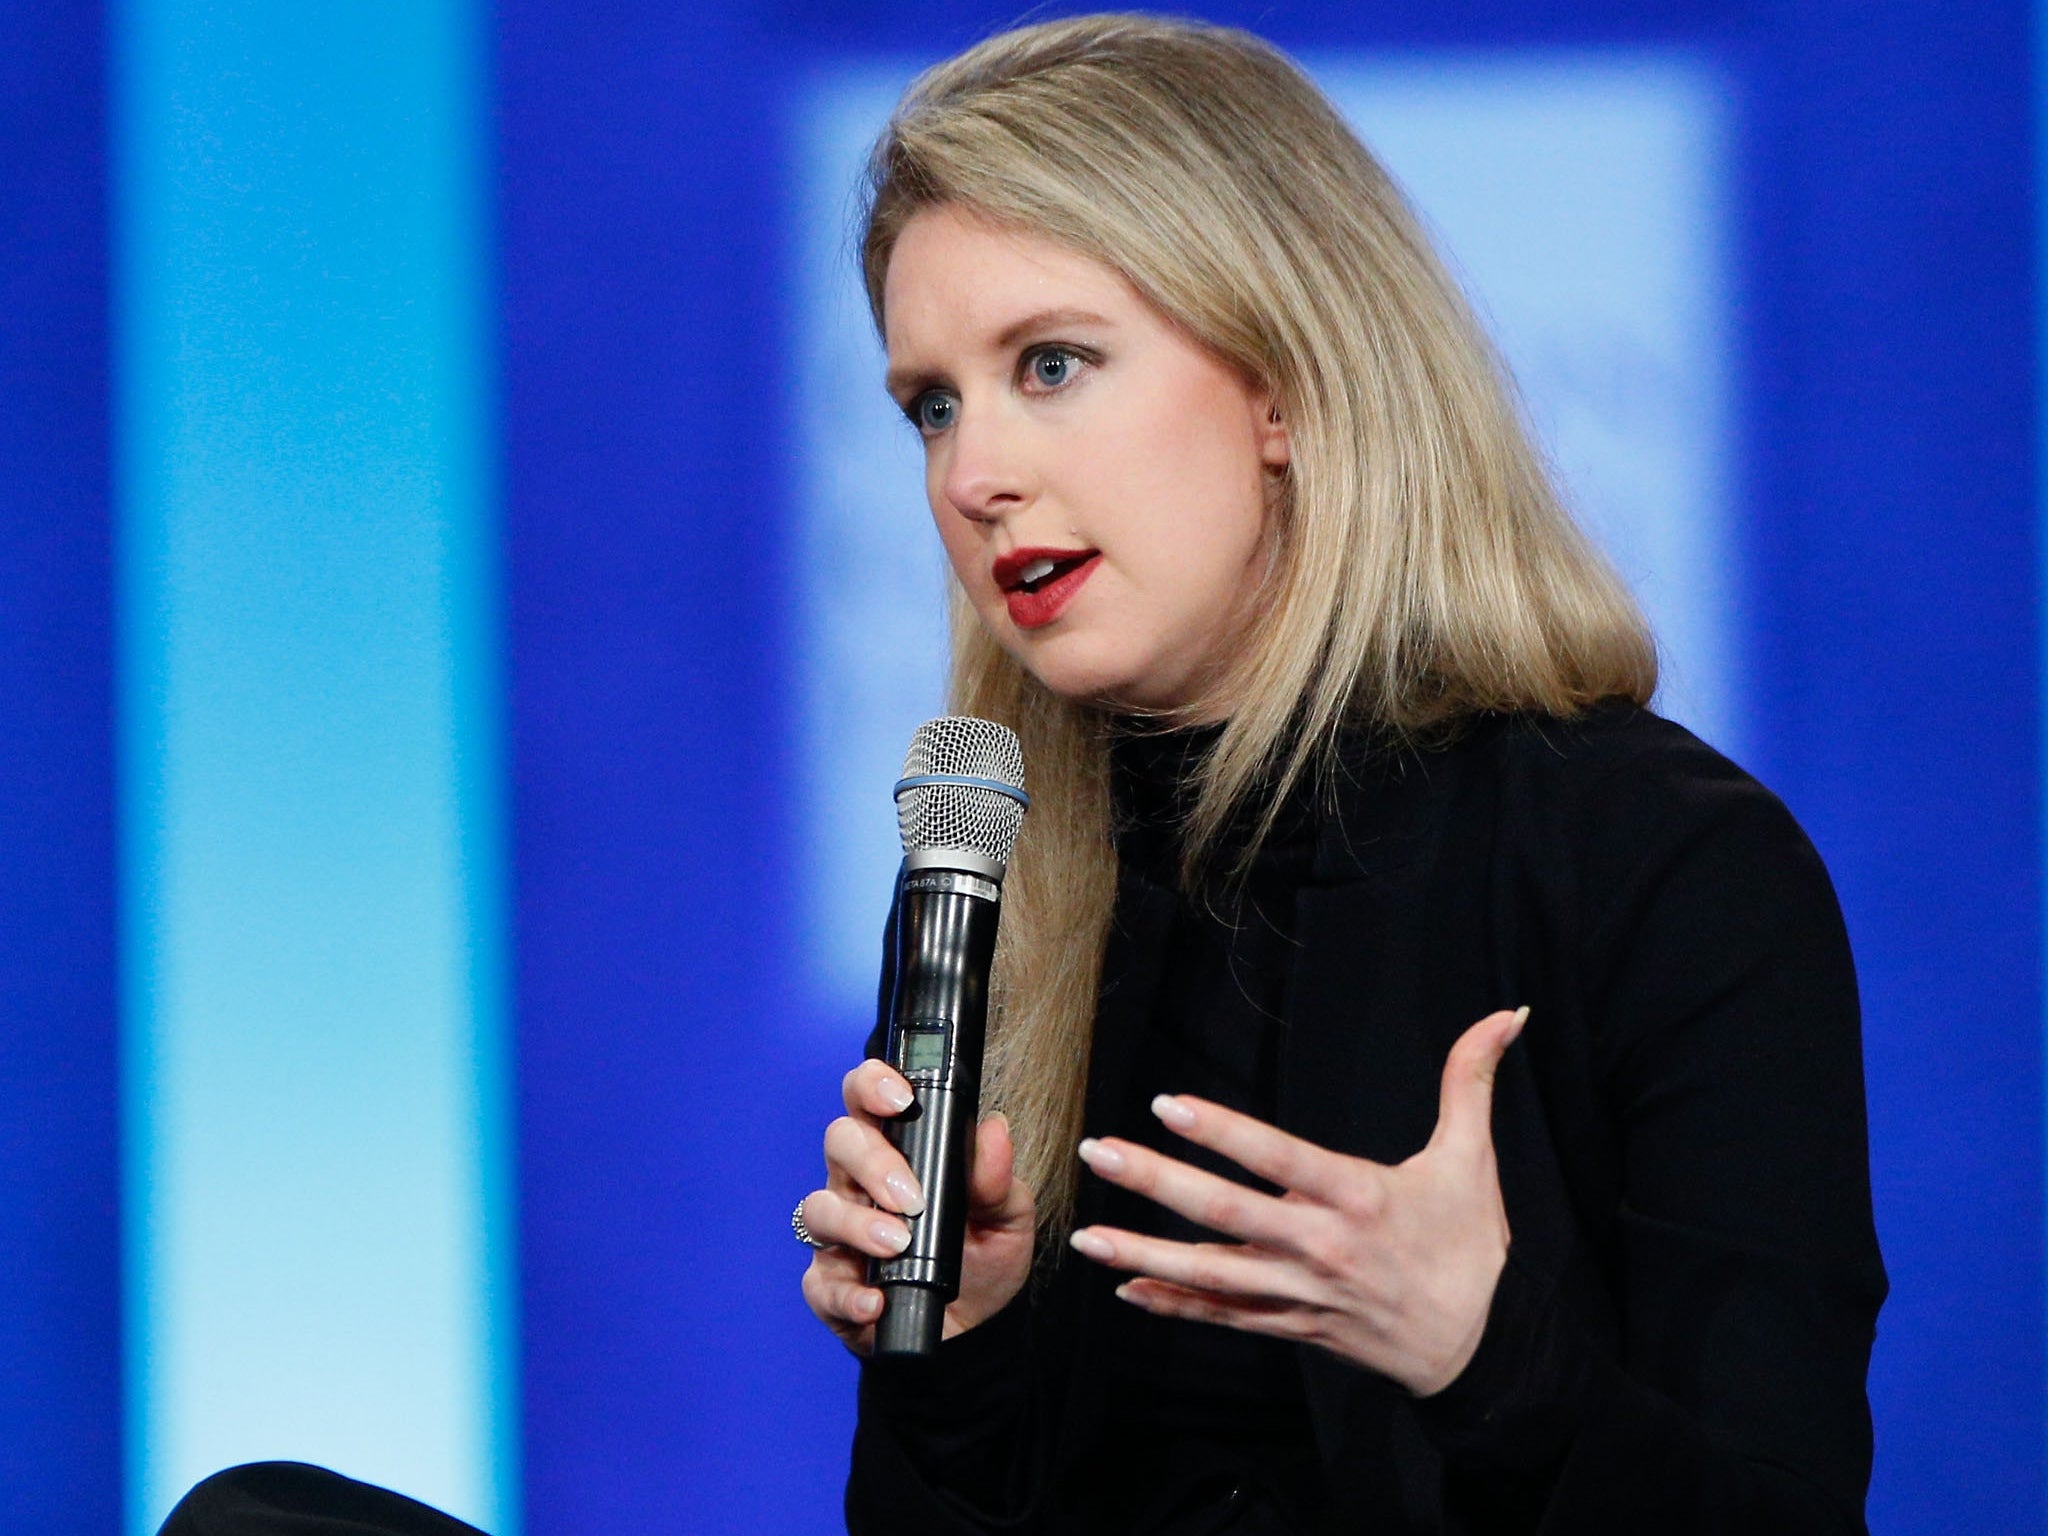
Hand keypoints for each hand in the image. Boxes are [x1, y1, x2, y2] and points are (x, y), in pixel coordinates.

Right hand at [799, 1058, 1036, 1353]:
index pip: (868, 1098)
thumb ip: (998, 1178)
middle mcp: (860, 1184)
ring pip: (819, 1208)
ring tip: (897, 1245)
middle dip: (872, 1162)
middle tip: (910, 1196)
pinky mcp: (830, 1286)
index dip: (872, 1085)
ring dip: (857, 1224)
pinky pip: (820, 1284)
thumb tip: (994, 1130)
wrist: (975, 1331)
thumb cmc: (982, 1258)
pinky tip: (876, 1300)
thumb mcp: (1007, 1218)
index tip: (900, 1098)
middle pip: (840, 1142)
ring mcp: (840, 1234)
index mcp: (900, 1151)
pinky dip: (847, 1293)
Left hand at [1068, 1007, 1525, 1395]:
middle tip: (1098, 1153)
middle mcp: (1319, 1246)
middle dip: (1155, 1181)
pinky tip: (1127, 1290)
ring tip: (1086, 1234)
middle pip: (1225, 1212)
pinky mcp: (1292, 1325)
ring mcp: (1300, 1291)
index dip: (1222, 1131)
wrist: (1481, 1351)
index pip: (1277, 1157)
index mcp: (1357, 1196)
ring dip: (1144, 1253)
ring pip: (1210, 1273)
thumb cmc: (1472, 1249)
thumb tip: (1507, 1014)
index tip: (1167, 1105)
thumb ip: (1472, 1081)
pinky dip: (1174, 1306)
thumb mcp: (1473, 1160)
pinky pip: (1223, 1318)